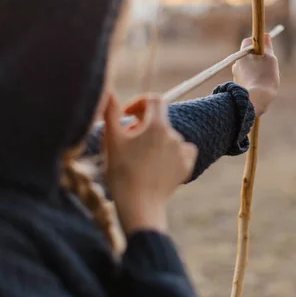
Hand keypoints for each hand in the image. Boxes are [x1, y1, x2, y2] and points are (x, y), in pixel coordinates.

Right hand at [103, 94, 197, 234]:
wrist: (139, 206)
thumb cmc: (121, 172)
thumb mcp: (112, 140)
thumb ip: (111, 112)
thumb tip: (108, 91)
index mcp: (157, 125)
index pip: (154, 99)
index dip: (140, 103)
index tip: (128, 116)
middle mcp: (174, 134)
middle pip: (159, 120)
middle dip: (144, 126)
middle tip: (128, 143)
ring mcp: (183, 150)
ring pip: (167, 137)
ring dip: (155, 141)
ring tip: (140, 159)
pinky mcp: (187, 165)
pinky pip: (181, 151)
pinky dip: (170, 154)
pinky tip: (157, 165)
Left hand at [232, 33, 279, 115]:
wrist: (255, 100)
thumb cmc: (264, 77)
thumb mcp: (270, 58)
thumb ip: (267, 46)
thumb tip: (265, 35)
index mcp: (242, 54)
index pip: (249, 41)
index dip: (259, 43)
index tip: (267, 47)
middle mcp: (237, 63)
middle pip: (250, 55)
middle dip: (260, 58)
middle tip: (270, 65)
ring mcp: (236, 75)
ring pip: (250, 68)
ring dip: (258, 70)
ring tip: (267, 79)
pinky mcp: (238, 86)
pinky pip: (248, 79)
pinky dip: (255, 80)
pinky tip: (262, 87)